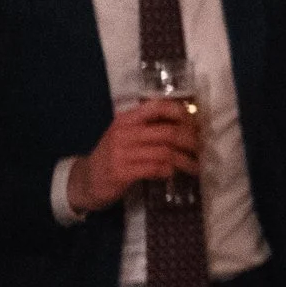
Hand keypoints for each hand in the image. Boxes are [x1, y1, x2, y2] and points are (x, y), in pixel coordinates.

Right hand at [68, 102, 200, 214]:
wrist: (85, 180)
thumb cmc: (113, 156)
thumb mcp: (126, 136)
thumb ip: (149, 128)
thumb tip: (188, 125)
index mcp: (126, 119)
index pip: (157, 106)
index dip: (181, 113)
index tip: (196, 124)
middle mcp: (124, 132)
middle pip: (168, 132)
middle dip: (190, 141)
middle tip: (201, 150)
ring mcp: (121, 152)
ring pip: (165, 153)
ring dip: (185, 161)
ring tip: (196, 167)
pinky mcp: (122, 172)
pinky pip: (154, 169)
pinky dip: (168, 171)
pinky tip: (172, 173)